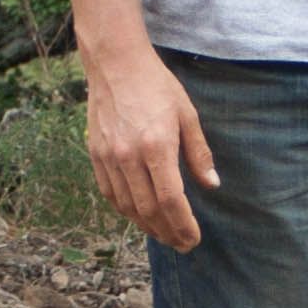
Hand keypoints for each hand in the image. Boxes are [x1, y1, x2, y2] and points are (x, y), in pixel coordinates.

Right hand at [82, 41, 218, 249]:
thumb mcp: (187, 114)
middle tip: (182, 244)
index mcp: (156, 145)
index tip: (193, 238)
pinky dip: (126, 211)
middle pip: (148, 210)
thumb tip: (211, 185)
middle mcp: (129, 156)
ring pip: (127, 207)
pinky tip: (140, 216)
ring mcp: (109, 156)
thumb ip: (198, 153)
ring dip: (147, 227)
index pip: (170, 200)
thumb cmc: (156, 85)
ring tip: (164, 234)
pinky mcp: (95, 154)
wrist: (115, 63)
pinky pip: (110, 194)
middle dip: (168, 233)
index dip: (183, 225)